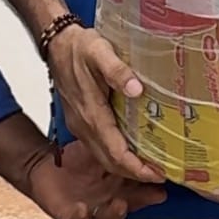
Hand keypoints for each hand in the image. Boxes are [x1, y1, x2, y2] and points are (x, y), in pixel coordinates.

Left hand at [25, 139, 167, 218]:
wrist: (45, 167)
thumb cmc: (74, 159)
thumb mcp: (98, 149)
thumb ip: (116, 146)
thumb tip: (136, 126)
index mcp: (119, 184)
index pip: (142, 187)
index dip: (153, 186)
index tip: (163, 178)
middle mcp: (108, 200)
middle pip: (131, 205)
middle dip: (141, 202)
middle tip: (152, 194)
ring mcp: (91, 211)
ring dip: (116, 214)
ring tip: (119, 203)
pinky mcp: (70, 217)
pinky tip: (82, 209)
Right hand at [46, 25, 164, 183]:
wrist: (57, 44)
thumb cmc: (79, 48)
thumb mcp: (99, 51)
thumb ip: (117, 70)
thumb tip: (136, 89)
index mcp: (92, 114)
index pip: (116, 153)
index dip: (137, 168)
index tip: (158, 173)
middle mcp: (84, 125)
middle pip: (110, 162)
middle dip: (135, 172)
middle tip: (162, 174)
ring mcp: (81, 125)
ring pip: (104, 156)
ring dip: (126, 165)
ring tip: (151, 165)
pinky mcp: (81, 121)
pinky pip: (99, 146)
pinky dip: (117, 154)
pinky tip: (133, 147)